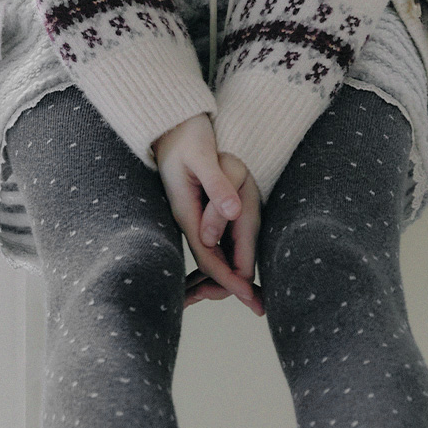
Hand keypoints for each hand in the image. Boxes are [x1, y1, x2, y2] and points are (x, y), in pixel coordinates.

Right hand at [152, 115, 263, 315]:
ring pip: (212, 254)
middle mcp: (187, 218)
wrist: (169, 122)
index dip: (229, 278)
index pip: (209, 255)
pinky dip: (225, 259)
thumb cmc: (187, 135)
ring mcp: (191, 215)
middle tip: (259, 304)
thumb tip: (233, 211)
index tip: (249, 296)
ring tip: (254, 295)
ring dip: (228, 276)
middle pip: (210, 262)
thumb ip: (217, 185)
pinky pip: (212, 241)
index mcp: (186, 210)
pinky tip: (238, 267)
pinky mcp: (196, 209)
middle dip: (230, 285)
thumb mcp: (203, 155)